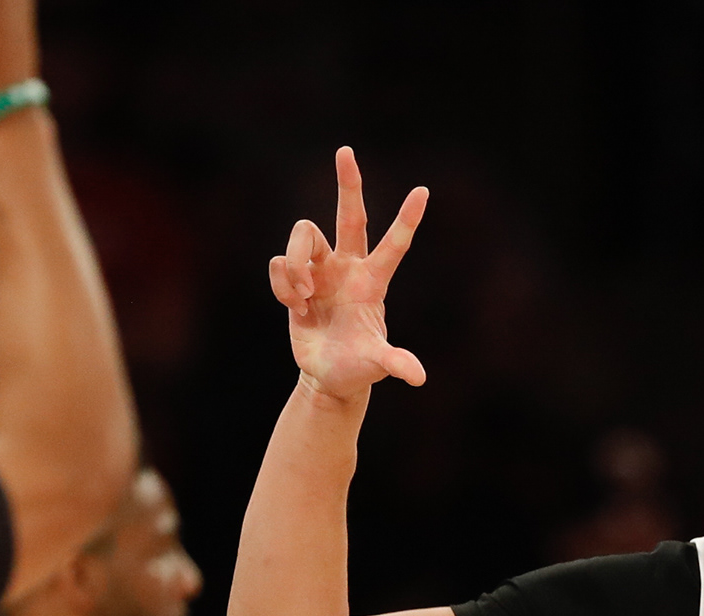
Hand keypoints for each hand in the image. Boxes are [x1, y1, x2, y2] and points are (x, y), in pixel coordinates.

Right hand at [269, 147, 428, 402]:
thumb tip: (418, 377)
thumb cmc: (359, 369)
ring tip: (302, 297)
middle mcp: (348, 268)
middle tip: (346, 150)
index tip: (424, 191)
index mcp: (373, 282)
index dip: (407, 219)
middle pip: (349, 216)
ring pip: (303, 234)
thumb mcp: (377, 365)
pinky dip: (282, 284)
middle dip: (348, 184)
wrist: (328, 376)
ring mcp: (321, 270)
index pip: (394, 245)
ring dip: (296, 262)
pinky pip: (280, 263)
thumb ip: (395, 363)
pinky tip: (295, 308)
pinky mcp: (295, 278)